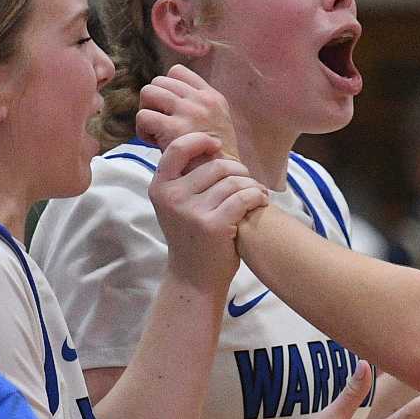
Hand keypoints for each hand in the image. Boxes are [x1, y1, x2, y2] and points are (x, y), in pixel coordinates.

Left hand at [135, 65, 234, 154]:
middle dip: (154, 102)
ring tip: (156, 132)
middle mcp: (201, 100)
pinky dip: (143, 131)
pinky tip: (154, 144)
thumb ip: (198, 108)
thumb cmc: (216, 159)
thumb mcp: (217, 124)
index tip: (170, 110)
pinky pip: (143, 116)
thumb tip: (166, 100)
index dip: (167, 88)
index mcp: (212, 97)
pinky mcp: (174, 129)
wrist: (225, 181)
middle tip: (160, 124)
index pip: (177, 72)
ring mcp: (188, 112)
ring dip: (147, 112)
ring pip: (148, 92)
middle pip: (159, 81)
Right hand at [150, 132, 267, 287]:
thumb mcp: (176, 204)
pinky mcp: (212, 225)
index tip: (217, 146)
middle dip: (238, 171)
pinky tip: (260, 202)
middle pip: (216, 165)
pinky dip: (257, 197)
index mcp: (160, 187)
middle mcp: (171, 197)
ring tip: (256, 194)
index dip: (201, 140)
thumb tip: (211, 140)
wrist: (193, 278)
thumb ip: (186, 177)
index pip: (178, 148)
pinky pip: (243, 197)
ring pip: (233, 181)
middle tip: (246, 183)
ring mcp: (191, 211)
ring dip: (251, 185)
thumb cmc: (191, 236)